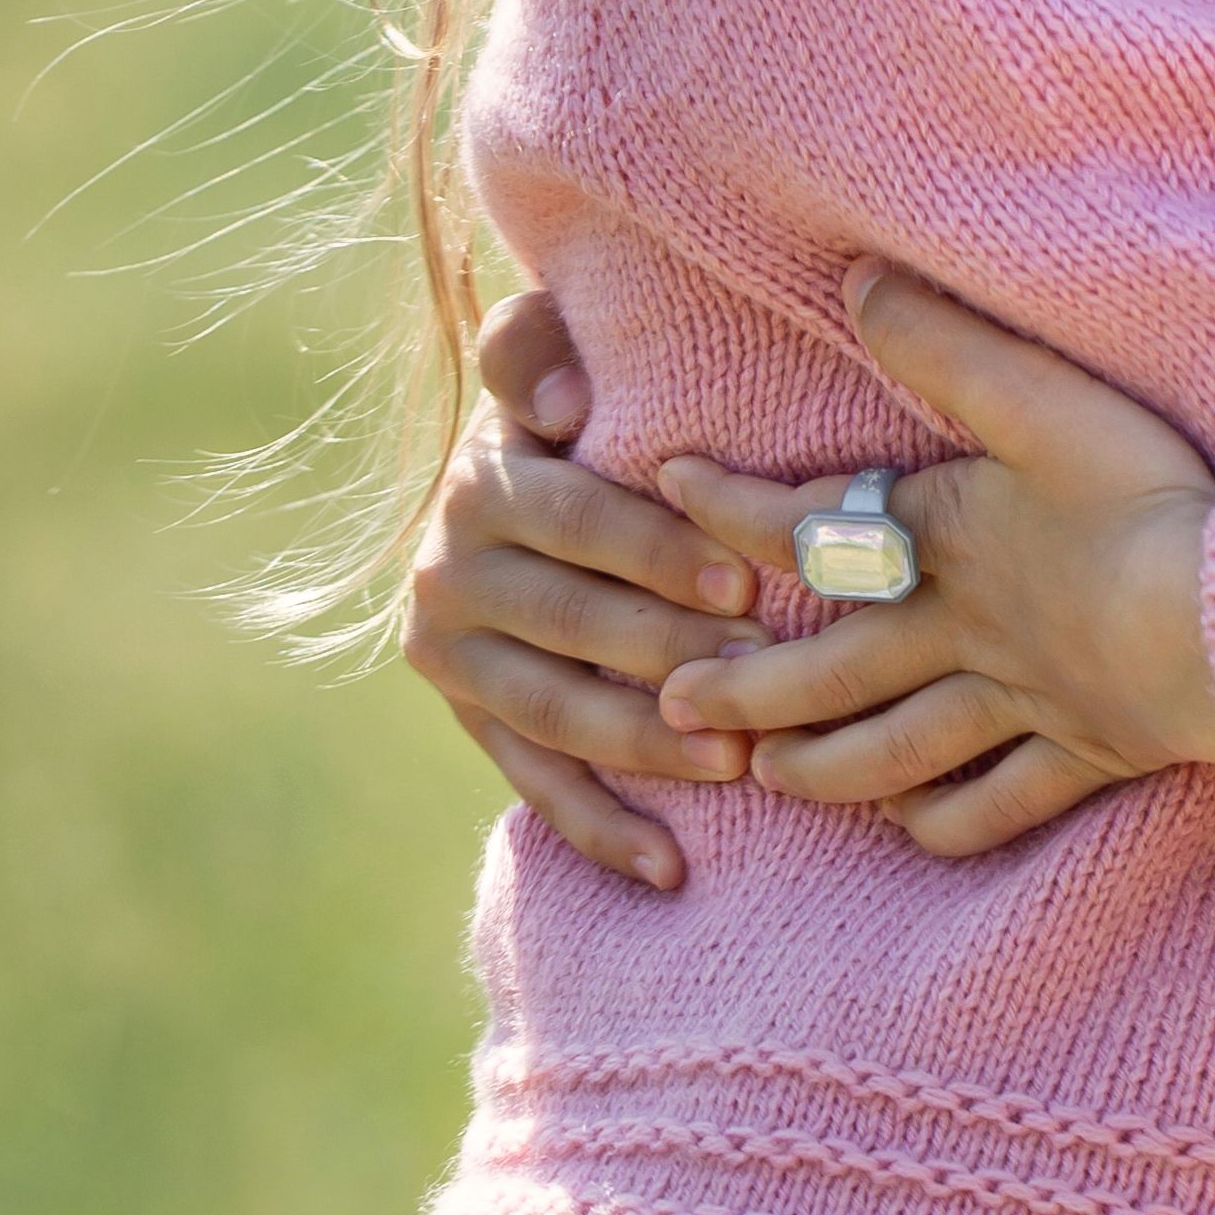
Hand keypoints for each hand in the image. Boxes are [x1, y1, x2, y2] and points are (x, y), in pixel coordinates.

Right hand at [399, 289, 764, 889]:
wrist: (506, 489)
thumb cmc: (572, 412)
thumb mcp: (544, 362)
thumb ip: (534, 346)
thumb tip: (556, 398)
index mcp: (484, 484)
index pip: (582, 522)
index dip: (662, 554)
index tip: (747, 583)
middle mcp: (450, 573)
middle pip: (575, 625)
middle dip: (674, 653)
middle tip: (764, 678)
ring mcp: (454, 660)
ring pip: (557, 713)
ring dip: (647, 744)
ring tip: (736, 762)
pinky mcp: (469, 723)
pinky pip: (536, 785)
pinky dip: (601, 830)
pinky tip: (670, 868)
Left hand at [650, 266, 1214, 856]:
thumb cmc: (1140, 501)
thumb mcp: (1042, 400)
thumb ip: (944, 344)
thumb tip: (854, 281)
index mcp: (947, 541)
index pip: (813, 524)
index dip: (733, 506)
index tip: (665, 488)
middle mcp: (966, 633)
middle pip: (835, 667)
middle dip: (748, 685)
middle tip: (671, 701)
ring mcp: (1024, 703)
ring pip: (902, 748)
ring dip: (826, 767)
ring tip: (768, 780)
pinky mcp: (1086, 752)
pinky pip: (1001, 805)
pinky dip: (950, 824)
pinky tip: (915, 829)